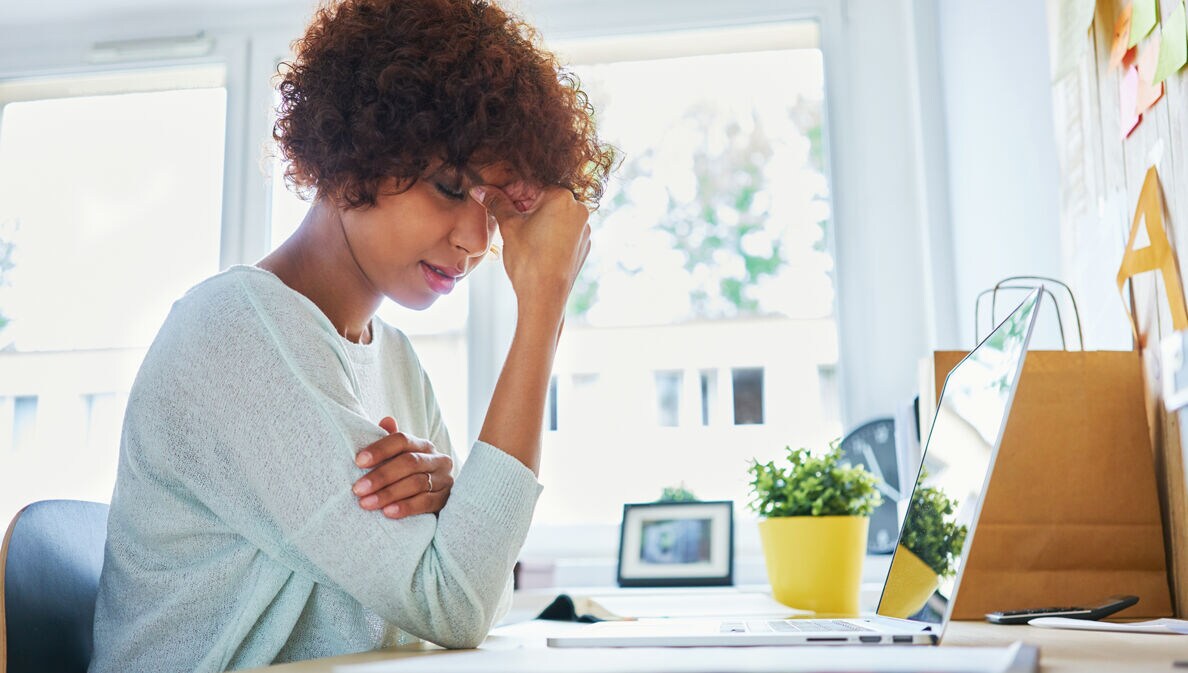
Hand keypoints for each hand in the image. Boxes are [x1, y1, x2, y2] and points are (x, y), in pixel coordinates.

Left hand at [352, 416, 453, 517]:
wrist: (432, 499)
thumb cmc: (408, 477)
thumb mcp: (399, 459)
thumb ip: (390, 443)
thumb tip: (387, 420)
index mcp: (423, 445)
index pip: (402, 440)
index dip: (380, 449)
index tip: (358, 461)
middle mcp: (437, 459)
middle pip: (409, 462)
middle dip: (381, 476)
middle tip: (358, 489)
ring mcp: (444, 479)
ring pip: (416, 483)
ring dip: (389, 494)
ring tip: (367, 503)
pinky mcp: (446, 499)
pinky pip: (425, 503)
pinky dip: (406, 507)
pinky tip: (388, 512)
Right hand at [470, 183, 590, 318]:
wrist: (544, 296)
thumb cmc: (527, 260)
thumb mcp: (509, 225)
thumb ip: (496, 202)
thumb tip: (480, 189)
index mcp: (562, 197)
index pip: (531, 185)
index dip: (509, 191)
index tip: (495, 198)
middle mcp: (579, 210)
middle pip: (544, 199)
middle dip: (522, 204)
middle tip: (503, 213)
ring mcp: (583, 229)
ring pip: (554, 216)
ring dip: (535, 218)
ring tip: (516, 230)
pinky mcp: (583, 246)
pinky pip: (563, 232)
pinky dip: (548, 233)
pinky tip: (532, 243)